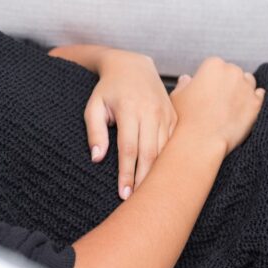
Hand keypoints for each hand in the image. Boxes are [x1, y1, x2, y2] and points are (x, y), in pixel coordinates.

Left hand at [86, 49, 176, 198]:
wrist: (133, 66)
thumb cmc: (108, 90)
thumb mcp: (94, 106)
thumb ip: (94, 132)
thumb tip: (97, 158)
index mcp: (129, 110)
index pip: (128, 149)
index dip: (127, 174)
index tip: (123, 194)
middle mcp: (150, 112)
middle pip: (149, 153)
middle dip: (143, 179)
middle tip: (137, 201)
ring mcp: (165, 113)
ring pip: (165, 150)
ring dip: (158, 173)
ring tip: (150, 194)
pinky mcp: (174, 116)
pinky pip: (173, 142)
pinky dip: (169, 160)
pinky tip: (163, 176)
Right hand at [169, 57, 265, 155]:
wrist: (200, 141)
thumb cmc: (185, 118)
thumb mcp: (177, 96)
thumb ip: (184, 84)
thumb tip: (186, 79)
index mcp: (213, 65)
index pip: (214, 66)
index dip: (208, 78)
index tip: (204, 89)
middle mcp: (233, 71)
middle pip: (232, 72)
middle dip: (226, 82)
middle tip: (216, 99)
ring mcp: (247, 87)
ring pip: (247, 81)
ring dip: (241, 88)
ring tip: (229, 104)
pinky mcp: (256, 103)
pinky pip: (259, 95)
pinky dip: (252, 98)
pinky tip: (244, 105)